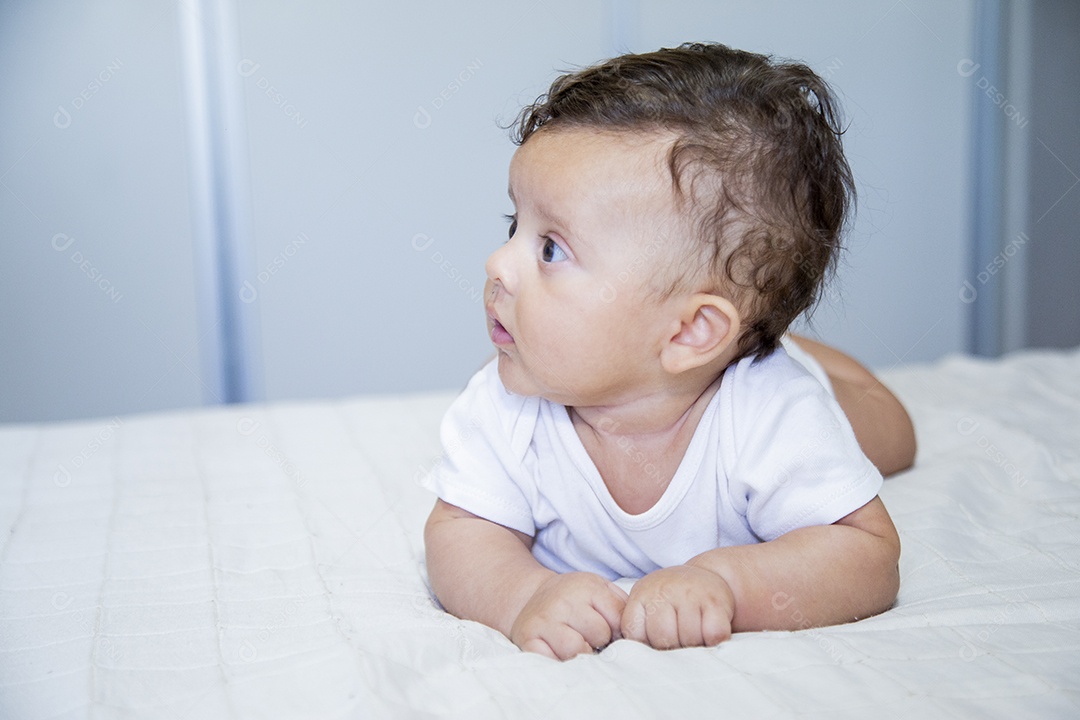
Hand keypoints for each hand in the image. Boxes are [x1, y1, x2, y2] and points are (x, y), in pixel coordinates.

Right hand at [510, 572, 627, 659]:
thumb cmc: (574, 599)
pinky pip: (550, 660)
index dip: (616, 628)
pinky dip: (557, 661)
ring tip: (575, 644)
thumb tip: (635, 633)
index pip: (617, 618)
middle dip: (598, 640)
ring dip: (579, 653)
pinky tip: (557, 652)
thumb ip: (620, 605)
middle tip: (589, 637)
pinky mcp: (527, 637)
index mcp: (586, 586)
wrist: (531, 597)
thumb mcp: (599, 590)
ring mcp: (544, 619)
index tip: (608, 629)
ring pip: (576, 650)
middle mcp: (563, 600)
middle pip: (599, 634)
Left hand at [621, 565, 734, 648]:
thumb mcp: (648, 606)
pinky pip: (713, 633)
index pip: (635, 635)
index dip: (647, 646)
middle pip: (663, 637)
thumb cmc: (672, 600)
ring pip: (689, 638)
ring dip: (695, 646)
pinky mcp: (715, 601)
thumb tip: (636, 664)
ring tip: (695, 639)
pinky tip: (710, 636)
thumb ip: (638, 630)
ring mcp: (690, 594)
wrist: (706, 575)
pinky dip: (714, 641)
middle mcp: (664, 591)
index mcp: (642, 595)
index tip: (656, 644)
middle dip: (672, 648)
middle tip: (679, 644)